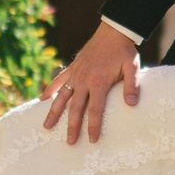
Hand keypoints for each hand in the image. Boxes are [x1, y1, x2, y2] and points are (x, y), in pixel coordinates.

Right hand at [40, 22, 140, 144]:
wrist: (113, 31)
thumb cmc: (124, 51)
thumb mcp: (132, 67)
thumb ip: (132, 86)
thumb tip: (132, 104)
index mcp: (99, 82)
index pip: (95, 110)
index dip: (93, 126)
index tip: (91, 140)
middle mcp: (84, 80)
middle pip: (76, 108)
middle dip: (72, 126)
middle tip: (70, 142)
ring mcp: (76, 73)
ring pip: (62, 97)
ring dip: (54, 112)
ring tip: (46, 127)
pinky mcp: (72, 67)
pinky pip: (59, 80)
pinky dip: (50, 89)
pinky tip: (42, 100)